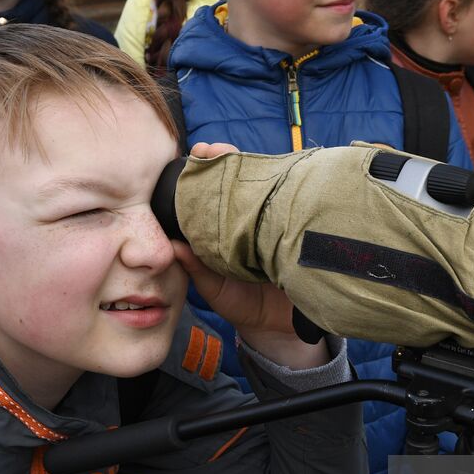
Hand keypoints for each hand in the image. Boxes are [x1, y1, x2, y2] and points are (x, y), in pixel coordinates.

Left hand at [174, 142, 328, 368]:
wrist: (282, 325)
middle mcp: (250, 218)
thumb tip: (173, 246)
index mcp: (227, 227)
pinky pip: (295, 205)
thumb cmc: (242, 303)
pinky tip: (282, 176)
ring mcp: (275, 221)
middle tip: (213, 148)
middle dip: (228, 160)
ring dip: (255, 167)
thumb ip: (196, 268)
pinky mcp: (300, 229)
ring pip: (266, 186)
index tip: (199, 153)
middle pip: (241, 180)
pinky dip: (290, 189)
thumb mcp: (215, 288)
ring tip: (236, 154)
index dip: (207, 170)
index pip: (216, 192)